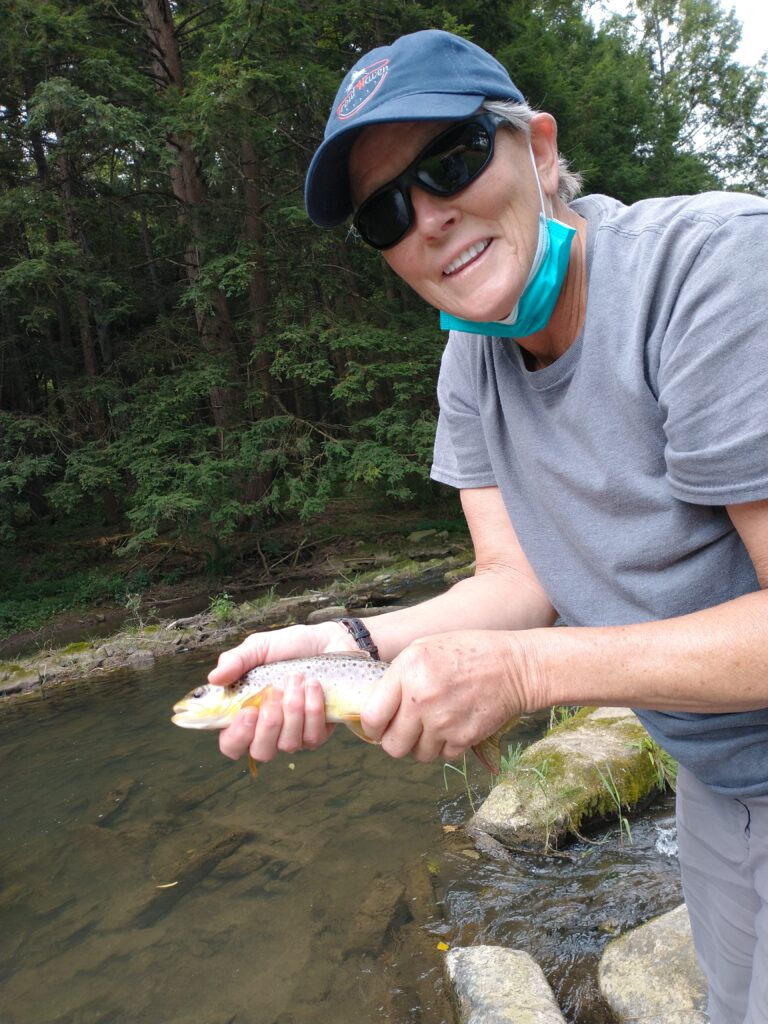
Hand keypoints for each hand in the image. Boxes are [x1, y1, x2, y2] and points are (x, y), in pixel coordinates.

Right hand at [210, 622, 357, 765]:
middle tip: (275, 689)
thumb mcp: (259, 647)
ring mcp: (294, 735)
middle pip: (260, 752)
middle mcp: (268, 731)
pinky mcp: (318, 733)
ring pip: (288, 744)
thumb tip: (213, 678)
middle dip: (269, 723)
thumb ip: (235, 661)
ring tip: (297, 678)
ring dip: (293, 709)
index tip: (248, 710)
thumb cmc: (290, 646)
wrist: (328, 641)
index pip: (231, 744)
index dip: (237, 736)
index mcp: (246, 713)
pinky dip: (313, 709)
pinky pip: (312, 736)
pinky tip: (314, 685)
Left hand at [361, 630, 530, 763]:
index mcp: (407, 672)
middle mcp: (422, 700)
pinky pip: (444, 756)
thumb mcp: (423, 648)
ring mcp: (443, 722)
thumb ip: (397, 677)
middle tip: (405, 729)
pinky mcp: (464, 738)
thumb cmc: (466, 652)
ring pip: (418, 755)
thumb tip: (376, 706)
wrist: (513, 666)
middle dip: (396, 741)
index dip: (372, 726)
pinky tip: (453, 725)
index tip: (379, 725)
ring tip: (433, 724)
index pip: (372, 717)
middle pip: (392, 746)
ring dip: (422, 745)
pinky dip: (447, 746)